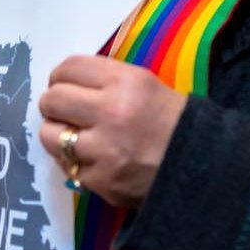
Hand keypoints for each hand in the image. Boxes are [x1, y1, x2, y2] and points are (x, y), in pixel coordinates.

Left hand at [39, 56, 187, 207]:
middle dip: (54, 104)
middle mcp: (111, 113)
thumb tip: (64, 82)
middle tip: (65, 111)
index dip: (61, 76)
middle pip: (52, 100)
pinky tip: (89, 158)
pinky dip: (73, 162)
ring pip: (49, 135)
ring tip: (73, 136)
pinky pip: (66, 165)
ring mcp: (103, 150)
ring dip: (57, 134)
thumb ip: (104, 80)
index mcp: (124, 82)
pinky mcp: (99, 180)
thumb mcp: (144, 84)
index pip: (68, 68)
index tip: (64, 84)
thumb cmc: (171, 121)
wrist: (201, 165)